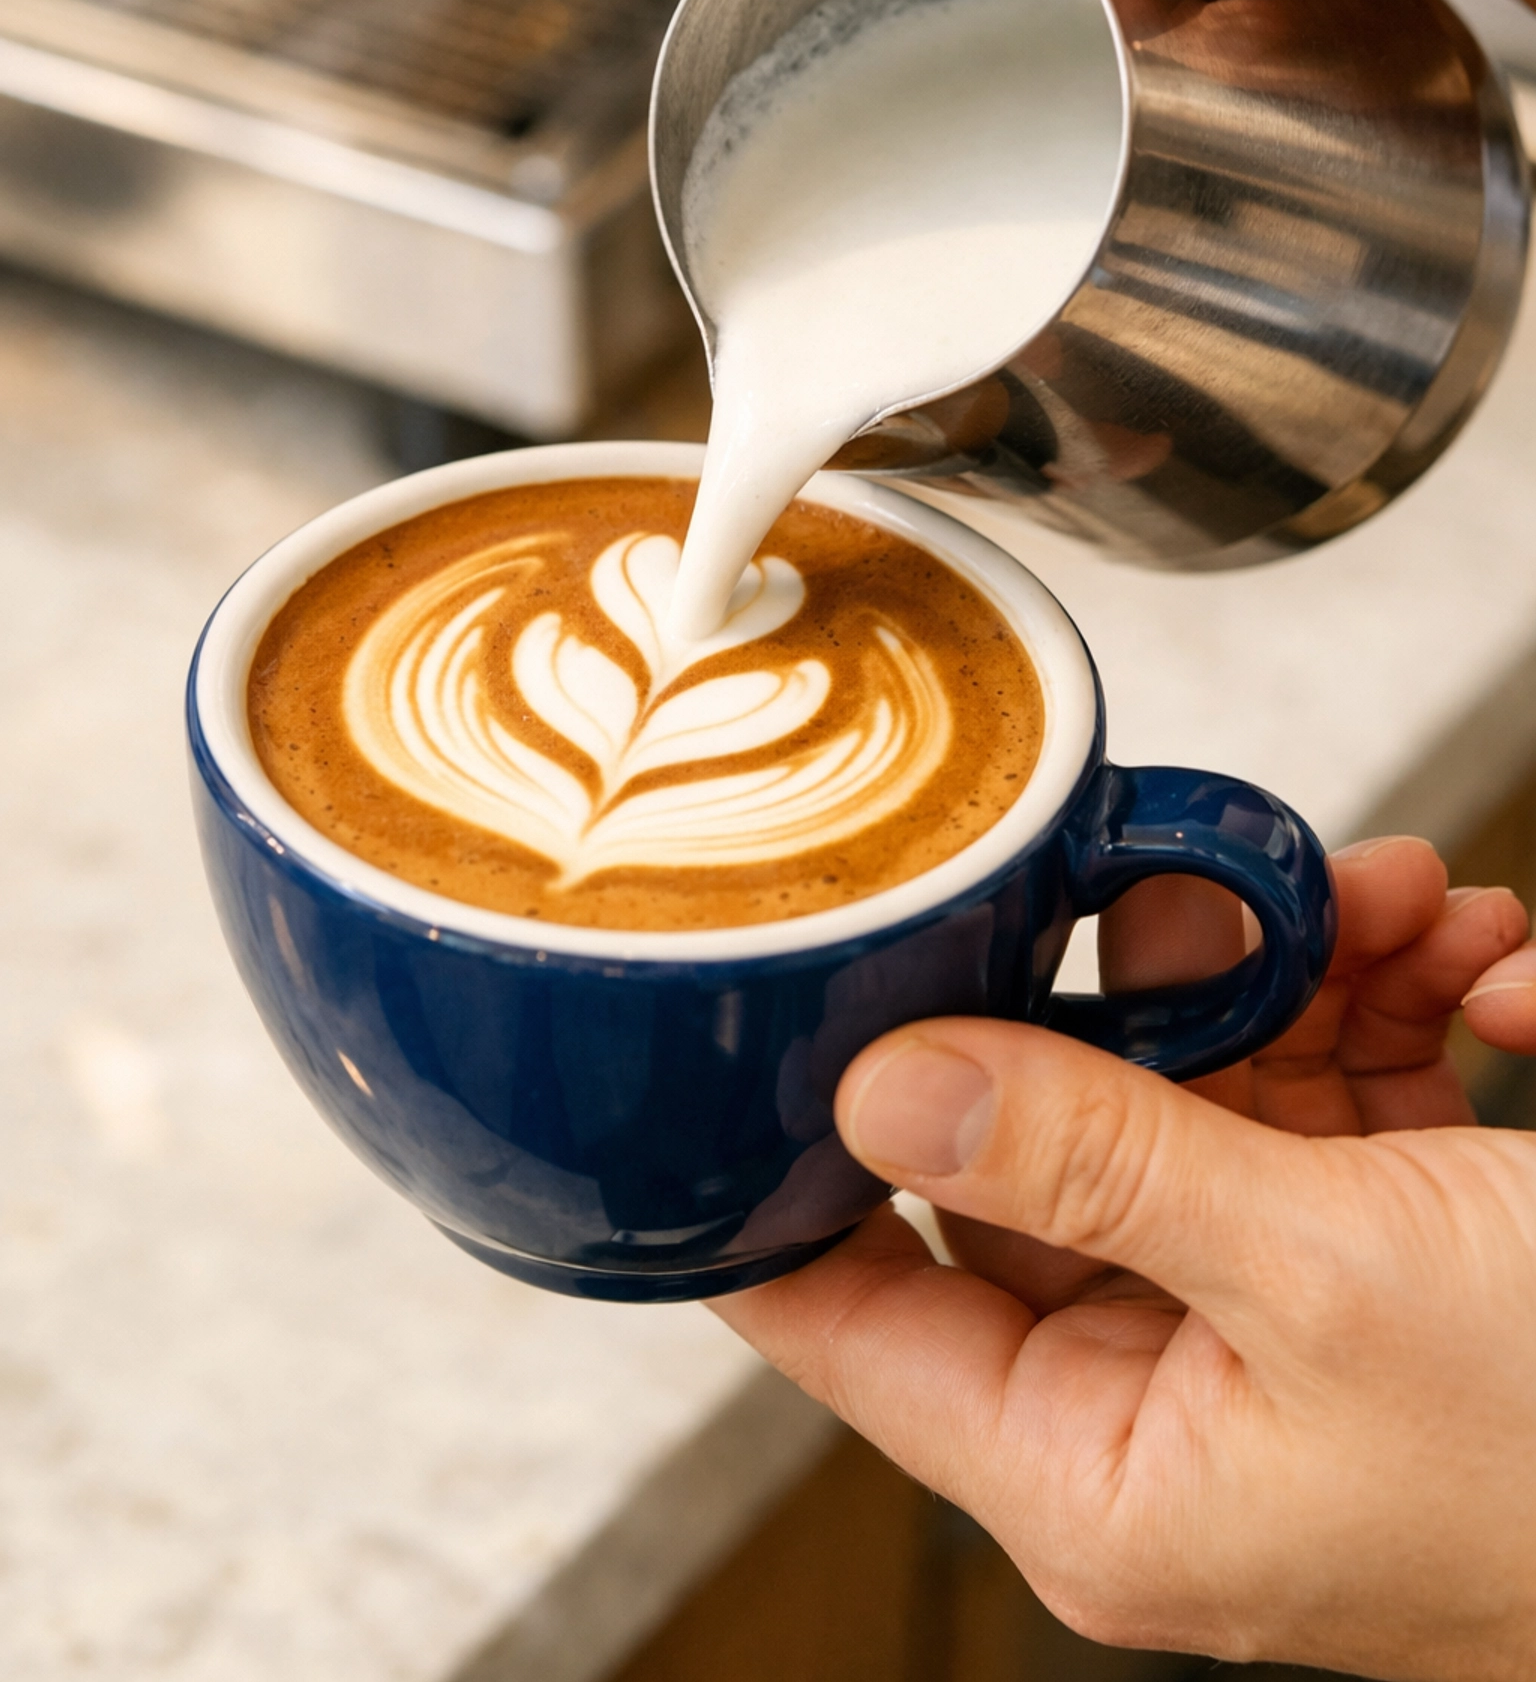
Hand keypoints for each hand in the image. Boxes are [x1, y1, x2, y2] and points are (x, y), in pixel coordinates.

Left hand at [715, 841, 1535, 1680]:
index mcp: (1095, 1469)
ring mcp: (1266, 1319)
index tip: (772, 1001)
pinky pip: (1327, 1096)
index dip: (783, 1160)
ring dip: (1288, 972)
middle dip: (1127, 993)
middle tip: (1191, 889)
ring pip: (1198, 1090)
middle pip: (1044, 1142)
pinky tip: (1475, 960)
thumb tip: (882, 1086)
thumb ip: (1098, 1162)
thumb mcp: (1323, 1278)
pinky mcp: (1371, 1258)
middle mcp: (1160, 1395)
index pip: (845, 1308)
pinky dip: (1389, 1004)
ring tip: (1382, 902)